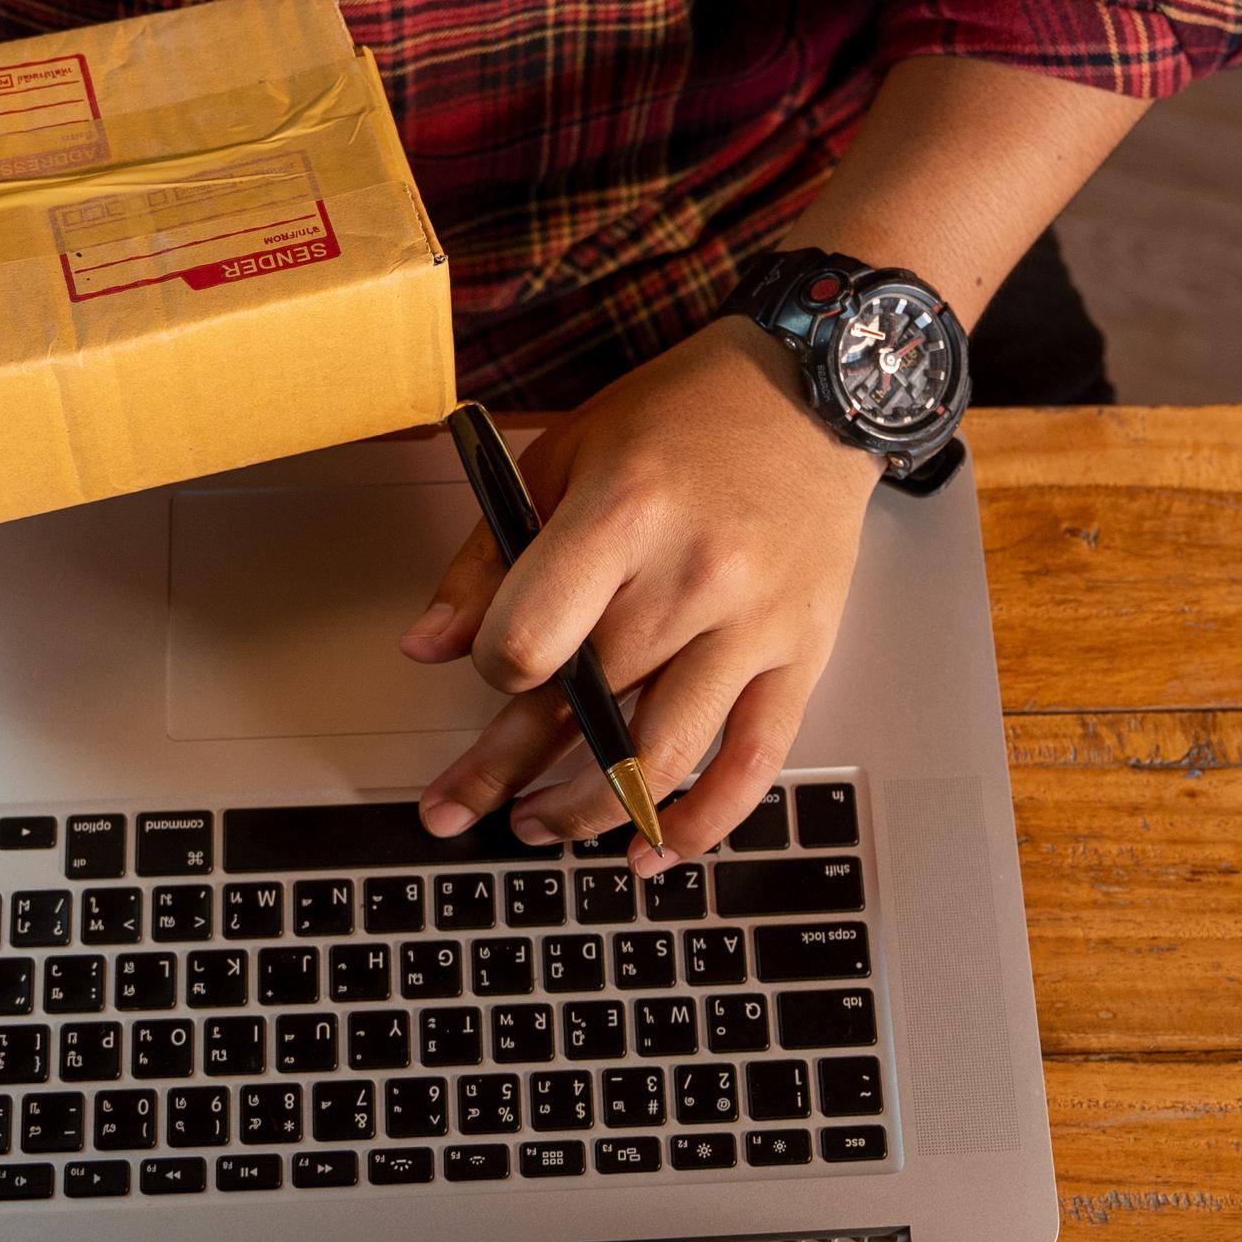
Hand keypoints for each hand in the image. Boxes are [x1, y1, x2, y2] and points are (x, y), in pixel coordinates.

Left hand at [403, 322, 878, 869]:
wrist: (813, 391)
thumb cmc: (684, 416)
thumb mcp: (564, 452)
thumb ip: (490, 554)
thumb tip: (427, 647)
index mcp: (625, 512)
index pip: (531, 638)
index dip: (490, 669)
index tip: (487, 667)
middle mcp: (694, 575)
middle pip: (584, 704)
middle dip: (504, 769)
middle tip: (453, 809)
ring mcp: (753, 623)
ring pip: (661, 754)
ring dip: (588, 809)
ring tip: (538, 827)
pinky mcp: (801, 654)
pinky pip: (753, 763)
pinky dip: (702, 823)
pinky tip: (651, 851)